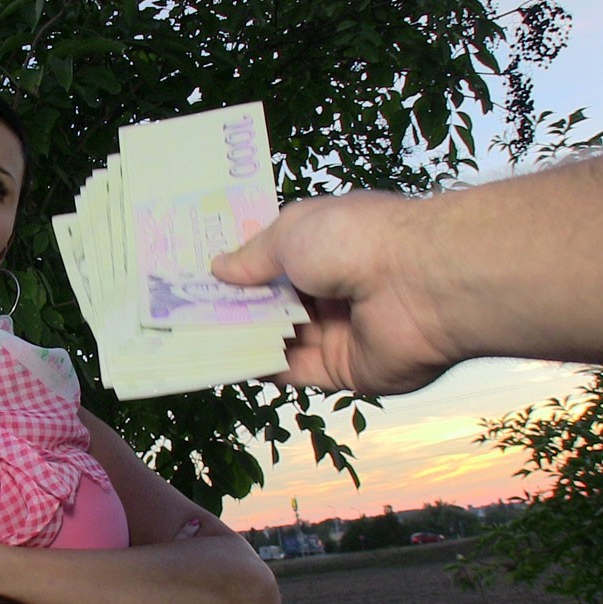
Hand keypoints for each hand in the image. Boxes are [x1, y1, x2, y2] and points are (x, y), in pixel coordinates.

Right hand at [211, 191, 455, 394]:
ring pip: (279, 338)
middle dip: (233, 305)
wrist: (421, 285)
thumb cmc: (356, 241)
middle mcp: (332, 286)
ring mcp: (338, 329)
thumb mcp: (291, 232)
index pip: (275, 259)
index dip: (239, 266)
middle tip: (181, 310)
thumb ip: (253, 256)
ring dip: (240, 339)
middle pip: (273, 302)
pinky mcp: (342, 369)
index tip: (196, 273)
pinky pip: (293, 371)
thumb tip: (218, 268)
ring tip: (189, 338)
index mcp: (326, 245)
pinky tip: (223, 365)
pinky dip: (261, 369)